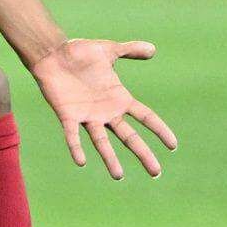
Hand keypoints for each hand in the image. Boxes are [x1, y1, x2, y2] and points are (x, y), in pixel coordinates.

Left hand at [29, 39, 178, 179]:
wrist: (53, 53)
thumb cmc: (80, 52)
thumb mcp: (109, 50)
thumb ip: (130, 50)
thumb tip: (153, 49)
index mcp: (119, 98)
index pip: (145, 117)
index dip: (159, 129)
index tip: (173, 146)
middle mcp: (106, 112)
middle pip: (129, 136)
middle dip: (143, 153)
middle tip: (156, 173)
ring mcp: (87, 115)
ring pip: (102, 142)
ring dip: (110, 158)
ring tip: (119, 176)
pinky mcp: (68, 115)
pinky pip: (73, 135)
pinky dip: (76, 147)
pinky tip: (81, 161)